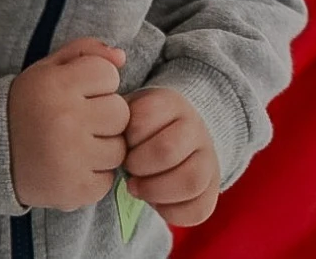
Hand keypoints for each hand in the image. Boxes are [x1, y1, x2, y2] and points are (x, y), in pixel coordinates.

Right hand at [8, 39, 130, 210]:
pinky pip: (107, 180)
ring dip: (102, 147)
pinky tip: (71, 167)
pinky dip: (93, 176)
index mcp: (57, 85)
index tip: (77, 92)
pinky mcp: (73, 189)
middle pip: (120, 113)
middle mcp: (65, 120)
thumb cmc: (27, 105)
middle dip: (104, 116)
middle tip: (77, 121)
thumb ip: (86, 51)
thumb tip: (121, 58)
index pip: (109, 74)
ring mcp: (70, 158)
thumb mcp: (48, 68)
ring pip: (118, 149)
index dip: (97, 83)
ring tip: (74, 145)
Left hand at [123, 87, 219, 226]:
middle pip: (167, 150)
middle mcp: (195, 126)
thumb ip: (116, 122)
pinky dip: (172, 212)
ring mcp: (208, 156)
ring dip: (156, 191)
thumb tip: (102, 143)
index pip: (146, 116)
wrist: (176, 131)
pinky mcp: (213, 186)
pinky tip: (156, 203)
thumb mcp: (128, 112)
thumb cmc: (141, 127)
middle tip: (128, 169)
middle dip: (139, 166)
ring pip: (190, 180)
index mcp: (170, 102)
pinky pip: (200, 208)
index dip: (128, 136)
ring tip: (138, 188)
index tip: (122, 142)